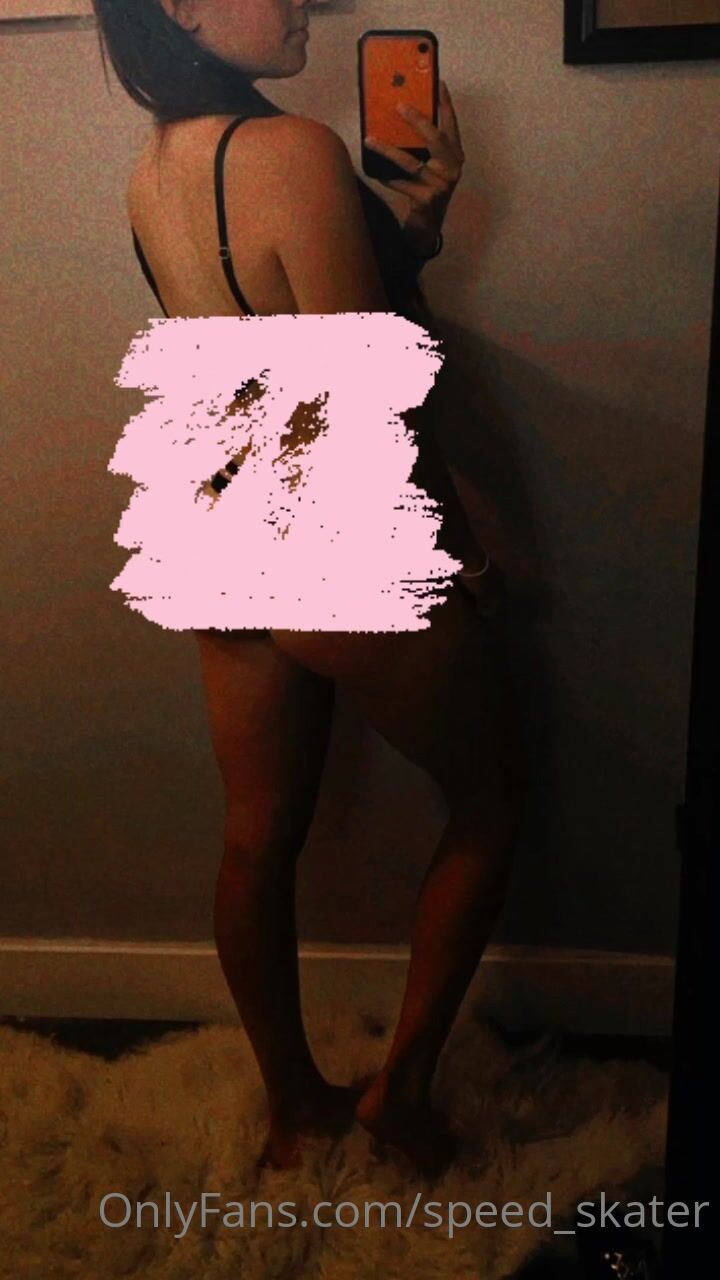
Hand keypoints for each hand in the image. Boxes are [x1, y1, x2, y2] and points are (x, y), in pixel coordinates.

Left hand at [364, 80, 464, 250]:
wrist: (428, 225)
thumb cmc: (426, 190)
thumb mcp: (432, 166)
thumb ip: (425, 147)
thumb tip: (400, 118)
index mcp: (455, 156)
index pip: (451, 125)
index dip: (446, 104)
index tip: (438, 83)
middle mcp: (452, 169)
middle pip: (435, 138)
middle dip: (417, 120)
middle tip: (399, 105)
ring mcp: (441, 185)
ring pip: (410, 162)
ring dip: (387, 150)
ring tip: (370, 139)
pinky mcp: (427, 199)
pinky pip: (401, 184)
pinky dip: (386, 177)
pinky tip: (374, 171)